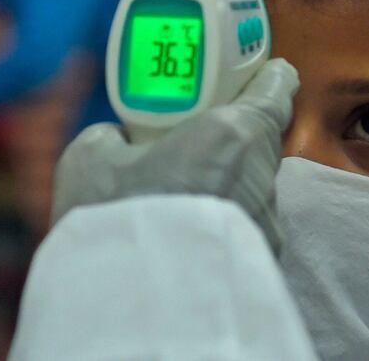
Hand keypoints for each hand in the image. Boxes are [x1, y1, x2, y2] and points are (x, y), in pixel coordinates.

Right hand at [51, 58, 298, 252]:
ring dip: (226, 184)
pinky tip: (188, 231)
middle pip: (260, 142)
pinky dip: (222, 222)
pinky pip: (243, 226)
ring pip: (251, 187)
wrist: (137, 295)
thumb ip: (112, 138)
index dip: (271, 79)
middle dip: (232, 139)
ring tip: (182, 194)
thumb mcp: (92, 161)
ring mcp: (266, 218)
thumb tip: (114, 140)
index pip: (276, 91)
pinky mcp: (260, 257)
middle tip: (196, 139)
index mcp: (234, 134)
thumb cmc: (120, 215)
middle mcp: (262, 174)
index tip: (267, 74)